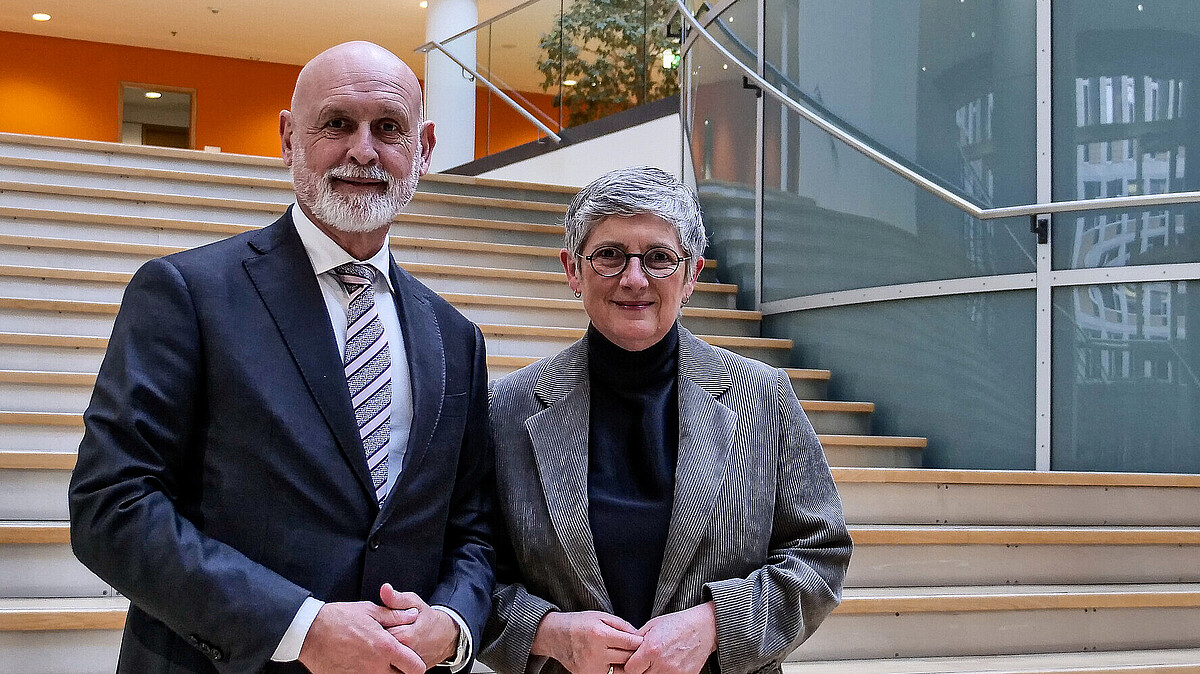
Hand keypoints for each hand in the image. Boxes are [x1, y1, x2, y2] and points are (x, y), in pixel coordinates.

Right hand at [297, 600, 423, 673]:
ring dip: (384, 671)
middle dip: (401, 670)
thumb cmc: (337, 619)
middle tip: (395, 659)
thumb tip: (412, 615)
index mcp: (385, 647)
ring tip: (375, 659)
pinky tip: (361, 662)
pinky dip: (367, 672)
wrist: (310, 632)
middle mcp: (375, 666)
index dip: (417, 664)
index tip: (413, 659)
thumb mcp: (369, 611)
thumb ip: (394, 616)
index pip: (415, 667)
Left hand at [380, 583, 459, 668]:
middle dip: (378, 637)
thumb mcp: (415, 602)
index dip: (374, 626)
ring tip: (389, 639)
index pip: (377, 633)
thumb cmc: (429, 619)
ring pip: (384, 657)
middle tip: (384, 629)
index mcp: (405, 636)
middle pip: (379, 647)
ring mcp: (407, 665)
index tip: (377, 621)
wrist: (447, 638)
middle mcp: (405, 653)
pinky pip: (391, 665)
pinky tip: (392, 648)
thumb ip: (397, 598)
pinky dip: (389, 657)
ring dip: (383, 648)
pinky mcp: (407, 671)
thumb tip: (384, 589)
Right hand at [531, 610, 642, 673]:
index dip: (641, 642)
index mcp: (600, 635)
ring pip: (621, 671)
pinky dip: (615, 670)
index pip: (631, 643)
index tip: (646, 640)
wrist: (557, 635)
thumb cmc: (580, 623)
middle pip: (628, 659)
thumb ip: (622, 625)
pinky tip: (616, 662)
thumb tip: (639, 636)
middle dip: (636, 654)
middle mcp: (596, 654)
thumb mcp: (601, 616)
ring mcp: (591, 668)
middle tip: (641, 650)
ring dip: (627, 665)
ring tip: (627, 656)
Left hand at [624, 602, 716, 673]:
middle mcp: (662, 663)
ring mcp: (675, 672)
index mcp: (651, 649)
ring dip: (652, 673)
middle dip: (640, 670)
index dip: (628, 666)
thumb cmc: (677, 624)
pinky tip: (666, 666)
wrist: (703, 627)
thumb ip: (635, 640)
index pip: (630, 669)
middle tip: (643, 662)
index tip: (631, 662)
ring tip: (655, 663)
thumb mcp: (652, 626)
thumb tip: (622, 650)